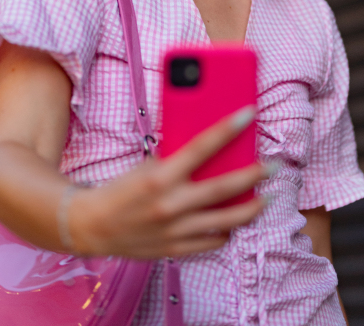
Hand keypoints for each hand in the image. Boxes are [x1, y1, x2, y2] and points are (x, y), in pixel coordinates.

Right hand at [69, 105, 267, 257]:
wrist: (91, 225)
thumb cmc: (120, 189)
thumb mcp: (144, 166)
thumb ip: (172, 158)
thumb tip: (203, 147)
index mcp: (160, 177)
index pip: (201, 147)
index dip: (227, 129)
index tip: (248, 114)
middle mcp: (171, 204)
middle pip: (224, 188)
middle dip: (253, 175)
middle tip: (272, 165)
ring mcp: (176, 230)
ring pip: (226, 221)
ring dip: (250, 208)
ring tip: (264, 197)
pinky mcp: (176, 249)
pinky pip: (212, 241)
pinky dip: (225, 231)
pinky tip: (231, 221)